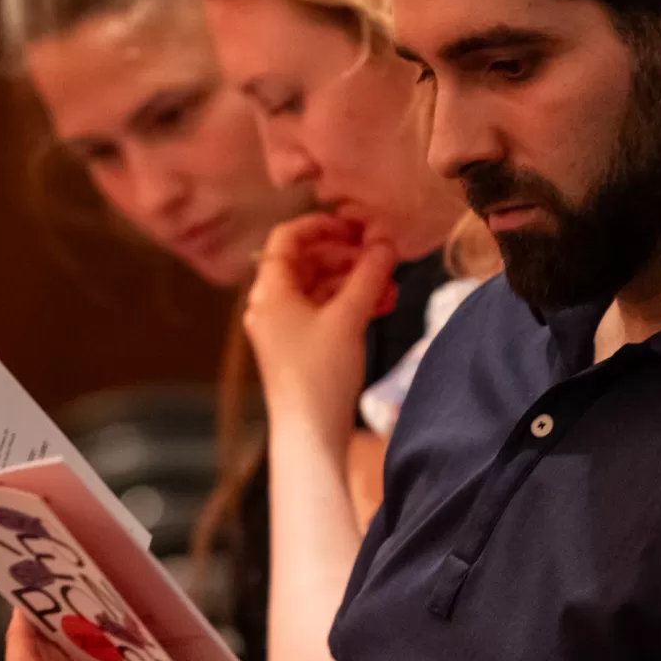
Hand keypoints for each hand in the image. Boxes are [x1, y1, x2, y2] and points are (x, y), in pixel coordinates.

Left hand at [243, 214, 397, 444]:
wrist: (310, 435)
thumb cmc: (320, 375)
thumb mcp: (349, 317)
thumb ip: (368, 275)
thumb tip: (385, 244)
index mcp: (270, 291)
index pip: (288, 238)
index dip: (322, 225)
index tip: (356, 228)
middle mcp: (271, 306)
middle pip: (307, 262)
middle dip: (347, 256)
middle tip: (381, 257)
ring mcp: (284, 328)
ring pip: (320, 288)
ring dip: (355, 281)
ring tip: (391, 285)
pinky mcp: (299, 348)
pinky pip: (324, 312)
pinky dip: (350, 304)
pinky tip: (382, 305)